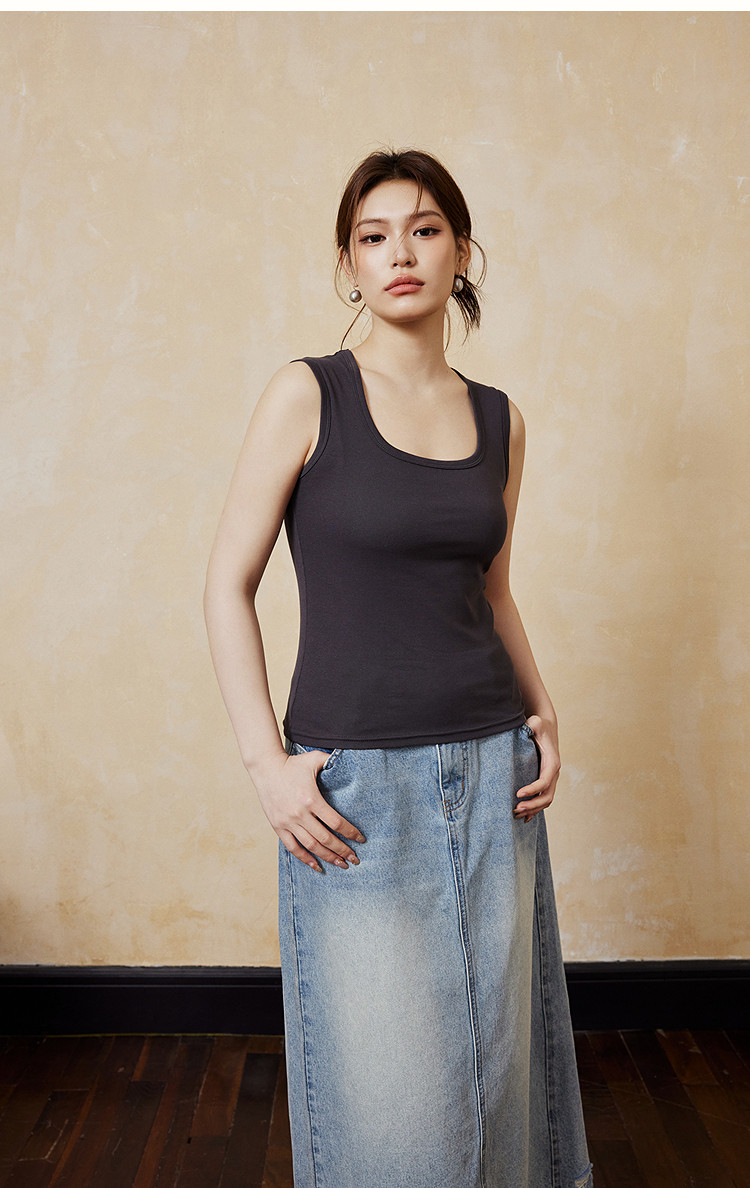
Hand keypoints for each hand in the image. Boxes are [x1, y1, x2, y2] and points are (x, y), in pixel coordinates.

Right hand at [252, 750, 364, 871]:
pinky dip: (305, 858)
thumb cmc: (292, 763)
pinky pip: (292, 847)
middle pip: (326, 839)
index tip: (361, 839)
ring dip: (327, 857)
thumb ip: (332, 761)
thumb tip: (349, 761)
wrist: (265, 768)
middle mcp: (300, 814)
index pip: (336, 822)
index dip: (350, 833)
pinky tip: (316, 866)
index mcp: (311, 799)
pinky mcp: (278, 826)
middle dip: (343, 850)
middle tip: (355, 859)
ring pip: (311, 846)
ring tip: (341, 864)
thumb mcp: (314, 759)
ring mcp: (288, 822)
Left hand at [514, 714, 560, 822]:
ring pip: (546, 801)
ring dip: (532, 809)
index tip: (518, 794)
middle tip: (515, 808)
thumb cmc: (539, 725)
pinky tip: (524, 817)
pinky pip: (543, 799)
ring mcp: (551, 778)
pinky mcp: (546, 781)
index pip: (544, 781)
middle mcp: (553, 773)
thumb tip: (529, 727)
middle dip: (532, 805)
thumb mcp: (536, 723)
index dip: (532, 790)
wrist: (546, 726)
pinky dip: (535, 809)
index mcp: (552, 762)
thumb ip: (533, 725)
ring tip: (515, 813)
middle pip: (547, 796)